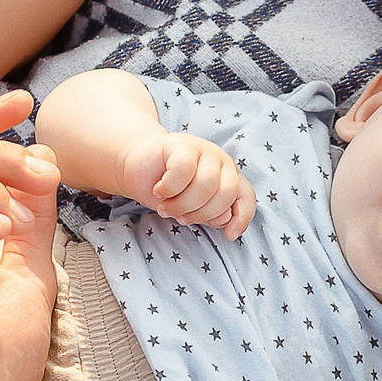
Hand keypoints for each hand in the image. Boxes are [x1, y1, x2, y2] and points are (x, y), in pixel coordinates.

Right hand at [119, 131, 255, 235]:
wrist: (135, 167)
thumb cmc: (167, 191)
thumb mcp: (192, 209)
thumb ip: (212, 214)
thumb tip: (226, 218)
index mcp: (228, 178)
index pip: (246, 196)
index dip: (242, 218)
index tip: (229, 236)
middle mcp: (221, 161)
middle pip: (225, 194)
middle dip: (201, 214)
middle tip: (179, 218)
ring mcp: (204, 150)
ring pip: (206, 185)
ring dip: (182, 205)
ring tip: (165, 207)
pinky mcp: (182, 144)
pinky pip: (184, 171)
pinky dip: (169, 188)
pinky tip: (159, 190)